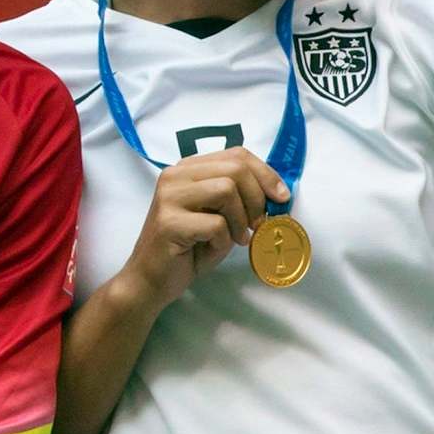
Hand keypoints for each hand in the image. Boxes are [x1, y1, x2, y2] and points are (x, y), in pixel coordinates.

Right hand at [116, 148, 290, 312]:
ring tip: (236, 238)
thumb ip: (238, 198)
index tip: (281, 198)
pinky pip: (216, 223)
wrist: (151, 279)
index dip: (266, 173)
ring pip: (226, 189)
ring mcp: (169, 196)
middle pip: (235, 168)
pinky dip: (224, 240)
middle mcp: (175, 175)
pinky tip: (212, 248)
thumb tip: (277, 193)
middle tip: (257, 225)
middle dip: (257, 198)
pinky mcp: (169, 222)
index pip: (236, 154)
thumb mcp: (218, 216)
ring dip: (240, 219)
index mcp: (187, 169)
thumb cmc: (189, 248)